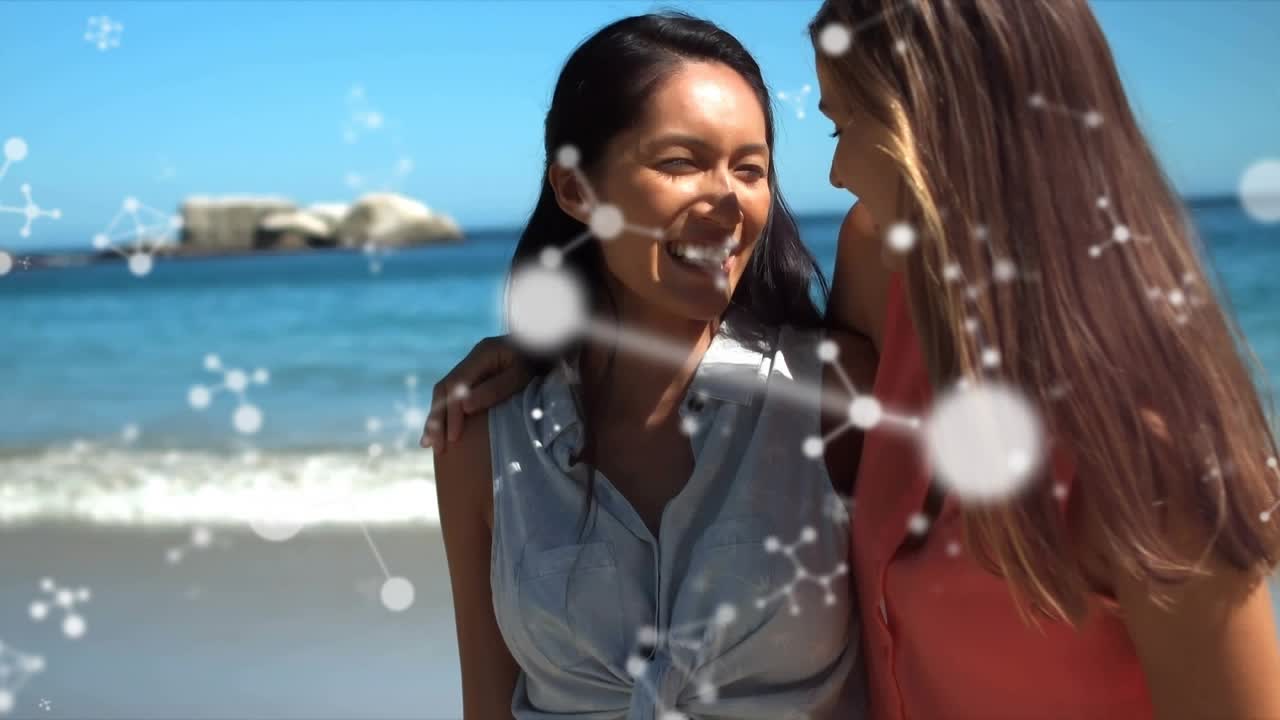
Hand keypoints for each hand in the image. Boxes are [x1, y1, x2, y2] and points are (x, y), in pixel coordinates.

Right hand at [421, 335, 533, 452]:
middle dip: (436, 418)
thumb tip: (465, 407)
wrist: (553, 348)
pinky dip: (447, 413)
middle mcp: (473, 358)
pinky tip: (442, 430)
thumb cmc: (541, 362)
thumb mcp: (522, 375)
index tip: (452, 438)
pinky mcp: (477, 376)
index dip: (451, 413)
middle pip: (444, 389)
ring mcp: (474, 366)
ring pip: (445, 392)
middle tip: (432, 446)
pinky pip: (455, 394)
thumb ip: (495, 389)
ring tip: (428, 443)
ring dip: (436, 418)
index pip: (456, 386)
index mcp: (482, 353)